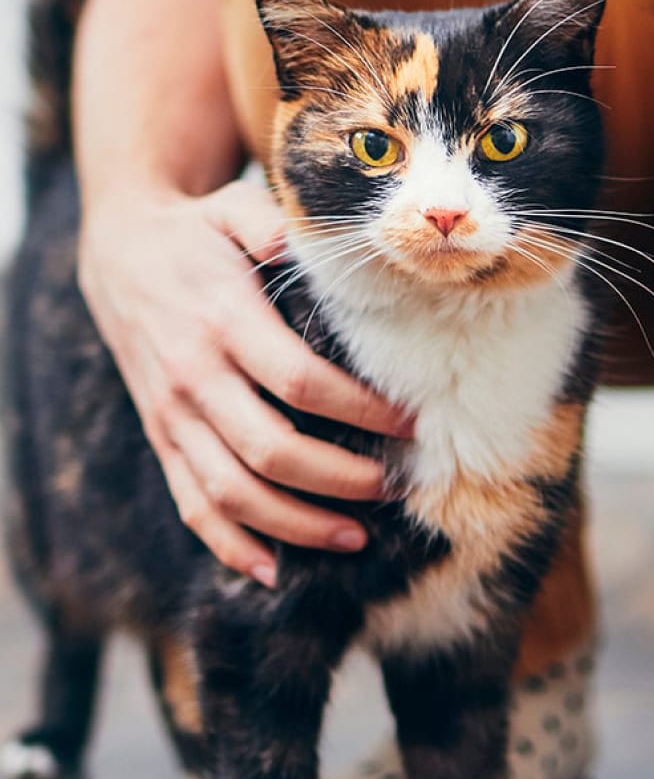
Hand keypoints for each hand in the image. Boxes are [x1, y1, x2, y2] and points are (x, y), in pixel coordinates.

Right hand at [78, 179, 411, 587]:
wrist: (119, 252)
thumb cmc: (198, 233)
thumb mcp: (234, 209)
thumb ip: (273, 226)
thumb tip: (313, 247)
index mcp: (223, 320)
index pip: (301, 382)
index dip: (360, 412)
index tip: (409, 425)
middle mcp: (195, 376)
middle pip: (271, 450)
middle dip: (340, 479)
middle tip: (393, 487)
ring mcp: (173, 415)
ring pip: (232, 492)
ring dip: (296, 524)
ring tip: (354, 537)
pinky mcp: (162, 436)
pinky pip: (192, 503)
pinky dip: (228, 544)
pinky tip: (272, 570)